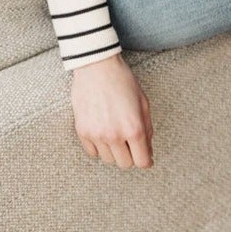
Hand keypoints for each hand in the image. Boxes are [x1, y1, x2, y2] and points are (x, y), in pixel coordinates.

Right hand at [70, 52, 154, 169]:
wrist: (97, 67)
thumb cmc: (123, 82)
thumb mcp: (144, 103)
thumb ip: (147, 129)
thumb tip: (148, 151)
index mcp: (134, 129)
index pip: (142, 161)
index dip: (146, 161)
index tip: (145, 158)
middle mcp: (115, 136)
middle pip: (125, 164)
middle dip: (130, 155)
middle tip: (130, 143)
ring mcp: (97, 135)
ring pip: (108, 159)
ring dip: (114, 151)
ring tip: (115, 133)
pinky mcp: (82, 132)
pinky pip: (92, 153)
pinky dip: (99, 147)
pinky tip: (102, 133)